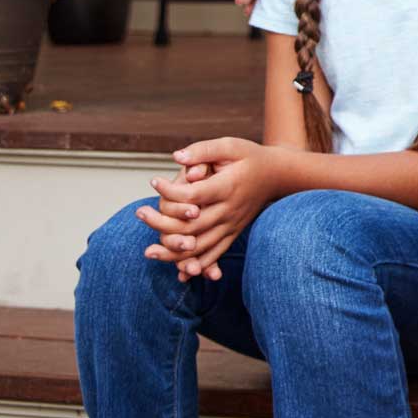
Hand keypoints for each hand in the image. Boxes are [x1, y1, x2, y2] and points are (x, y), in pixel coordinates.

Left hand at [142, 139, 277, 280]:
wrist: (277, 175)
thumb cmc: (250, 157)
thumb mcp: (231, 145)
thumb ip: (204, 150)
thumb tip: (177, 157)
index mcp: (229, 187)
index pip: (194, 195)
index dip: (170, 190)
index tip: (154, 181)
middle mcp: (230, 210)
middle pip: (192, 225)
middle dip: (161, 223)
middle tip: (139, 213)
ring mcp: (232, 224)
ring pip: (201, 246)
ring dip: (173, 252)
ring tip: (148, 252)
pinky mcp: (233, 233)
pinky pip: (216, 253)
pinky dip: (199, 265)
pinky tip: (181, 272)